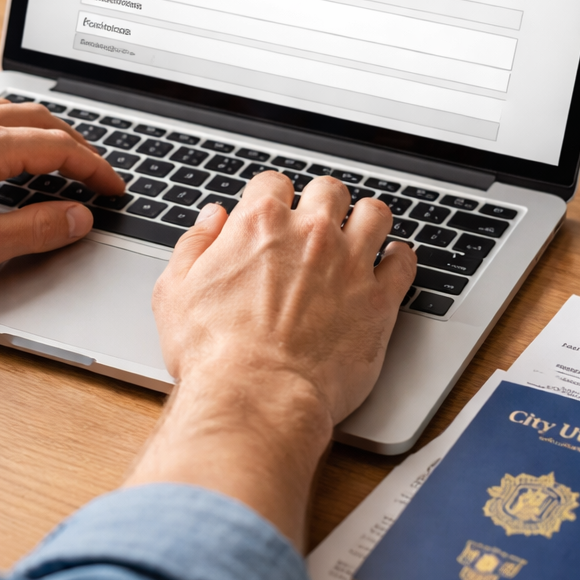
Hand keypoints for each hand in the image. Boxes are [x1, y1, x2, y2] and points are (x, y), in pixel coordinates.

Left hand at [0, 99, 123, 288]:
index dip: (94, 168)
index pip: (59, 147)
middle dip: (75, 143)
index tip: (113, 187)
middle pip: (37, 118)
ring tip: (56, 154)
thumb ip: (36, 229)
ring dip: (41, 129)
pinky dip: (5, 127)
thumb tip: (78, 217)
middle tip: (94, 171)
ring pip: (4, 110)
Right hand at [126, 171, 415, 547]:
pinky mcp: (378, 300)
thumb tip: (211, 220)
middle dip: (322, 201)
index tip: (272, 211)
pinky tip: (391, 263)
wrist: (256, 397)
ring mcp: (349, 263)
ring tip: (360, 233)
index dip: (270, 195)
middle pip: (328, 190)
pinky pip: (404, 262)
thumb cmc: (212, 353)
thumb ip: (194, 245)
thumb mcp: (175, 292)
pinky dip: (399, 259)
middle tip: (317, 222)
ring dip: (366, 220)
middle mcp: (309, 233)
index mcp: (258, 223)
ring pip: (375, 213)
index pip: (272, 183)